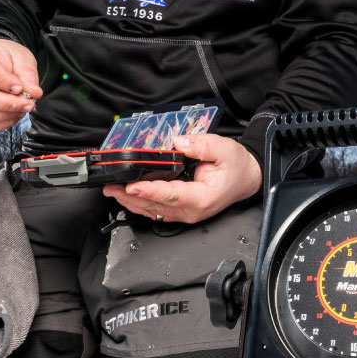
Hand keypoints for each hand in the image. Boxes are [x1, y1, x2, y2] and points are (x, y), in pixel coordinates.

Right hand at [0, 38, 40, 130]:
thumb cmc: (6, 56)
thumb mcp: (21, 57)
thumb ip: (27, 73)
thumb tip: (34, 93)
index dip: (2, 81)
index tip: (19, 87)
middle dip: (9, 103)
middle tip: (29, 103)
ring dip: (7, 114)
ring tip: (24, 108)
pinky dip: (2, 123)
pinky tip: (15, 114)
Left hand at [104, 132, 260, 224]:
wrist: (245, 178)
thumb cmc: (236, 166)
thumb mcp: (223, 148)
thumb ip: (201, 145)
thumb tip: (179, 143)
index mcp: (203, 197)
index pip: (171, 194)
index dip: (149, 190)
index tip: (132, 186)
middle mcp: (192, 210)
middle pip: (156, 205)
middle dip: (131, 197)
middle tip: (111, 187)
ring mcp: (186, 214)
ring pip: (153, 211)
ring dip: (131, 202)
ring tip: (113, 191)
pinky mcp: (181, 211)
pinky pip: (157, 210)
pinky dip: (140, 204)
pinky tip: (127, 197)